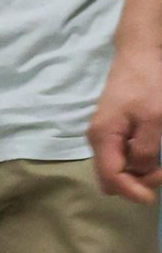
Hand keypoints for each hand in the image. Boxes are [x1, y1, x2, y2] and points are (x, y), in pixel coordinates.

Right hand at [98, 46, 161, 203]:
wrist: (140, 55)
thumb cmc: (148, 85)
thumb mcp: (154, 119)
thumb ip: (146, 150)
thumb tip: (140, 171)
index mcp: (103, 137)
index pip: (111, 177)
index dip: (132, 191)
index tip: (154, 197)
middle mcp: (98, 139)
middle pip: (109, 178)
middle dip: (134, 184)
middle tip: (161, 172)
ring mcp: (104, 135)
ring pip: (115, 169)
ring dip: (137, 173)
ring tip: (160, 162)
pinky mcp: (113, 130)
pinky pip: (121, 157)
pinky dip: (137, 162)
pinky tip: (153, 153)